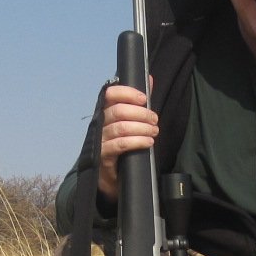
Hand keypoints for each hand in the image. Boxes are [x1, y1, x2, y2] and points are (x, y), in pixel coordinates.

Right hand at [96, 83, 158, 200]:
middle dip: (140, 113)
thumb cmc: (121, 145)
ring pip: (120, 127)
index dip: (127, 93)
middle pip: (118, 111)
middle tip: (154, 120)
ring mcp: (100, 140)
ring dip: (141, 128)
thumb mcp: (131, 122)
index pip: (110, 94)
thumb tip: (149, 79)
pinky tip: (148, 142)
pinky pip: (120, 145)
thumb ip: (139, 102)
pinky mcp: (103, 156)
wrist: (111, 176)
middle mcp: (100, 124)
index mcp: (106, 112)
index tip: (144, 98)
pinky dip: (136, 142)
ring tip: (154, 132)